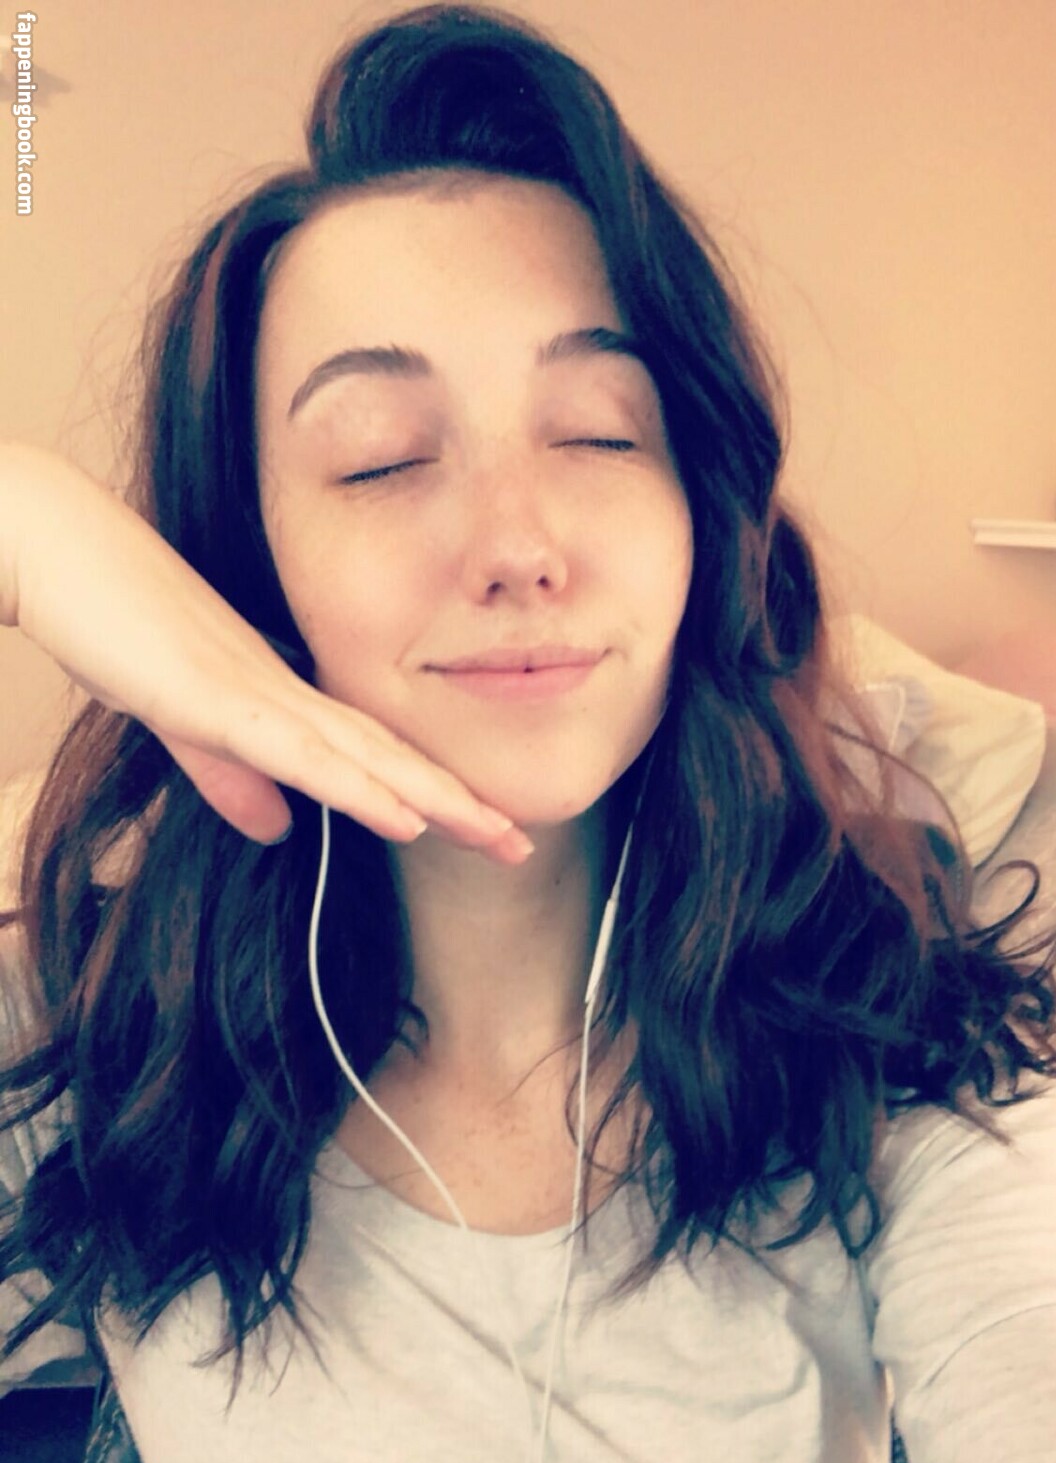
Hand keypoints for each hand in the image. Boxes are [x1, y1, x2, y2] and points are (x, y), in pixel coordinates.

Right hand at [0, 443, 532, 861]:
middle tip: (521, 840)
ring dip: (432, 798)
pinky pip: (302, 753)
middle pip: (387, 754)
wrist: (52, 546)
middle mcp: (282, 690)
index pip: (369, 751)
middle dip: (457, 801)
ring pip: (363, 756)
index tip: (482, 824)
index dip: (428, 789)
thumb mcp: (177, 716)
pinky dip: (359, 788)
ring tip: (495, 833)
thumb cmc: (109, 616)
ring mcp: (254, 692)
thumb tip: (279, 827)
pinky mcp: (216, 697)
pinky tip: (408, 817)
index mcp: (275, 696)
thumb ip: (228, 773)